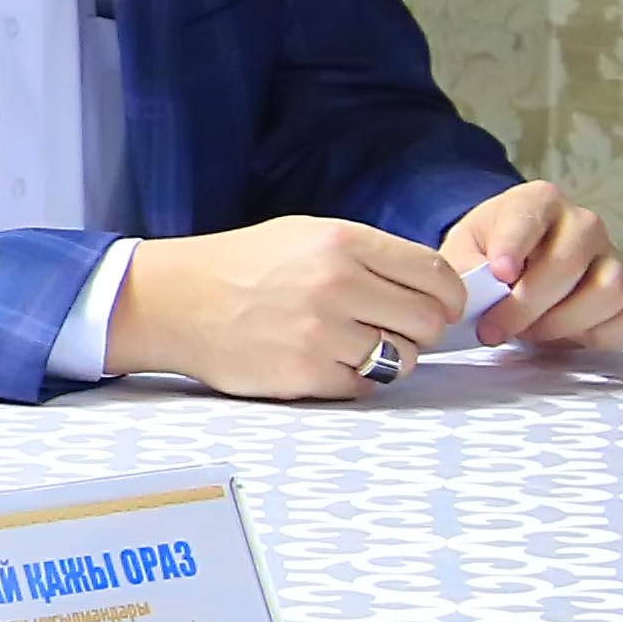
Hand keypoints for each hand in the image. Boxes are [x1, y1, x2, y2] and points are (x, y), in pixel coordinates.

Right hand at [99, 217, 465, 401]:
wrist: (175, 300)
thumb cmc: (241, 266)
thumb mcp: (306, 235)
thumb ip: (369, 256)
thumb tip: (431, 288)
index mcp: (342, 242)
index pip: (435, 275)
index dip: (447, 296)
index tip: (440, 305)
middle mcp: (337, 285)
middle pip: (428, 321)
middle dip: (418, 328)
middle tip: (391, 327)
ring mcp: (321, 333)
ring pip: (402, 359)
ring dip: (387, 356)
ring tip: (352, 344)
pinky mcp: (305, 374)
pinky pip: (364, 385)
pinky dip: (353, 378)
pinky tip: (324, 360)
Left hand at [448, 180, 622, 353]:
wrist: (516, 270)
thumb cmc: (488, 257)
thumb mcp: (462, 254)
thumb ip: (465, 270)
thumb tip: (477, 295)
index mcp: (538, 202)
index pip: (530, 216)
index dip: (514, 245)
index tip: (498, 274)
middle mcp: (584, 224)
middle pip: (567, 263)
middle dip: (527, 306)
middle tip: (494, 330)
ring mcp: (614, 258)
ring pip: (607, 292)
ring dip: (562, 324)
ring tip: (530, 332)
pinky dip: (599, 337)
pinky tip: (566, 336)